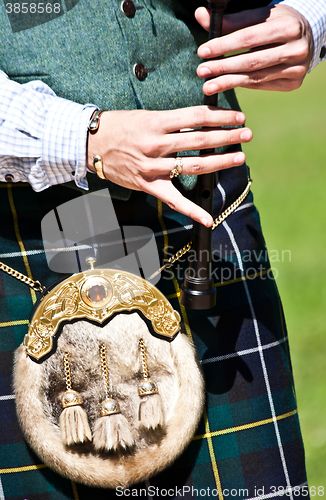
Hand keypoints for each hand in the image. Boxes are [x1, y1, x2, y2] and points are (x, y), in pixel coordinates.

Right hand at [87, 106, 251, 225]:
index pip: (197, 117)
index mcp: (157, 122)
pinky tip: (208, 219)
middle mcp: (156, 145)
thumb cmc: (119, 126)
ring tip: (239, 157)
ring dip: (219, 162)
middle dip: (227, 136)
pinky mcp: (148, 185)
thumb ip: (172, 121)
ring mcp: (153, 167)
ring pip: (192, 166)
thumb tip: (201, 121)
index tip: (238, 116)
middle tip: (247, 134)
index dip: (221, 116)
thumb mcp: (146, 115)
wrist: (91, 144)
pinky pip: (173, 200)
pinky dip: (191, 211)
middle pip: (200, 140)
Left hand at [196, 4, 313, 92]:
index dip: (223, 45)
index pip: (248, 37)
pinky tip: (226, 85)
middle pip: (251, 61)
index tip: (203, 52)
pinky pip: (261, 85)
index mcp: (287, 26)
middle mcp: (295, 49)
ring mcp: (296, 68)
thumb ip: (230, 20)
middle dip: (222, 67)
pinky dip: (242, 85)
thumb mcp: (258, 17)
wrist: (307, 39)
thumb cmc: (277, 24)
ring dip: (228, 82)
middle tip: (201, 71)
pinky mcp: (293, 83)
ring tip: (208, 86)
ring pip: (255, 77)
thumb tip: (200, 15)